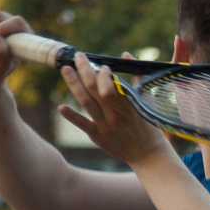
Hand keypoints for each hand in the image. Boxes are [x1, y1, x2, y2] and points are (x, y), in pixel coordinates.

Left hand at [57, 51, 176, 166]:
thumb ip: (135, 77)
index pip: (110, 87)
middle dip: (85, 70)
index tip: (101, 65)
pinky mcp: (98, 136)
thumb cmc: (149, 125)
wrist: (147, 154)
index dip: (103, 74)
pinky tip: (61, 107)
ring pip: (86, 101)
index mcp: (129, 106)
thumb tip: (126, 55)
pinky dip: (71, 116)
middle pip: (94, 89)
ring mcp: (105, 126)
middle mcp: (115, 115)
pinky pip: (83, 124)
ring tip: (66, 69)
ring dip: (74, 84)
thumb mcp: (147, 100)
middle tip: (78, 57)